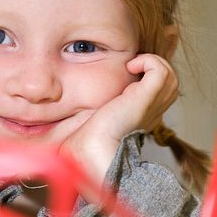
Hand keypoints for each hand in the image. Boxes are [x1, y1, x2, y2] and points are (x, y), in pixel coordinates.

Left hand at [60, 53, 177, 181]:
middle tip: (129, 60)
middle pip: (166, 80)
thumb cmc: (78, 147)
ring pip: (168, 74)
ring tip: (130, 63)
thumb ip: (77, 108)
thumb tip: (49, 101)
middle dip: (151, 62)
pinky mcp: (145, 99)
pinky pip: (161, 70)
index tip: (129, 60)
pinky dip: (149, 61)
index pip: (152, 88)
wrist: (87, 156)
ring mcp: (148, 105)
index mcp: (135, 115)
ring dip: (151, 61)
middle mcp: (147, 111)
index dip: (145, 70)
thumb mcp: (78, 119)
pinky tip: (130, 66)